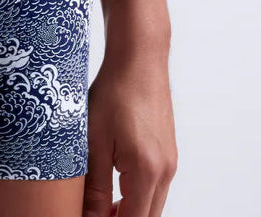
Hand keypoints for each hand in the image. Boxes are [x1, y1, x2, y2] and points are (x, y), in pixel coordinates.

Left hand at [82, 51, 177, 216]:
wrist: (139, 59)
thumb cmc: (114, 92)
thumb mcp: (95, 139)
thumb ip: (95, 184)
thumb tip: (90, 215)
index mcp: (147, 171)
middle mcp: (165, 171)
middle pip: (146, 216)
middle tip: (91, 212)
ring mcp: (170, 162)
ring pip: (152, 203)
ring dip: (129, 209)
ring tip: (99, 203)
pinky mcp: (167, 152)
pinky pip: (155, 186)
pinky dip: (137, 194)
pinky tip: (114, 184)